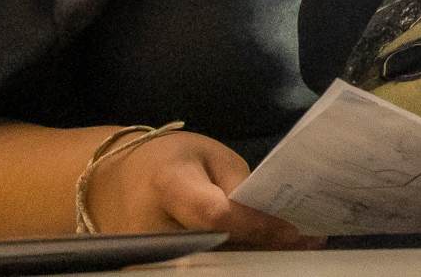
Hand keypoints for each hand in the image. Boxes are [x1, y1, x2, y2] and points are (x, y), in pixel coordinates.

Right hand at [93, 129, 317, 249]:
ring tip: (290, 250)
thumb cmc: (170, 159)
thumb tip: (271, 216)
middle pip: (215, 250)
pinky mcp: (150, 271)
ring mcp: (147, 259)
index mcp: (169, 186)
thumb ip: (238, 184)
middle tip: (305, 245)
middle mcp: (153, 230)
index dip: (256, 226)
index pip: (216, 215)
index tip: (295, 232)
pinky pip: (198, 271)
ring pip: (209, 267)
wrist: (114, 182)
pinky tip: (259, 257)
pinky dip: (229, 266)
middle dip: (260, 249)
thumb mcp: (209, 155)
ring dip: (249, 262)